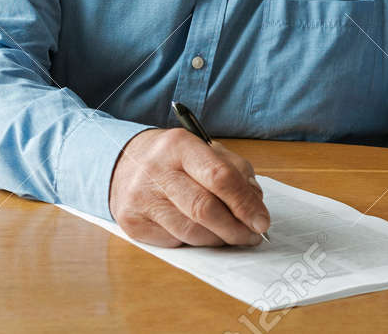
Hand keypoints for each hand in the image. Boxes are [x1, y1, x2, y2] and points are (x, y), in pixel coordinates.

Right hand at [108, 128, 269, 247]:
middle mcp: (156, 169)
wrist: (125, 163)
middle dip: (236, 228)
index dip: (245, 203)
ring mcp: (140, 197)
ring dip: (219, 239)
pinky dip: (196, 242)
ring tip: (230, 235)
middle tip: (251, 236)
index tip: (262, 221)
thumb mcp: (205, 151)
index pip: (219, 177)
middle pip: (205, 209)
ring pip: (192, 232)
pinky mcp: (133, 222)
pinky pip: (175, 242)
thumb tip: (254, 206)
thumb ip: (235, 172)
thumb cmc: (174, 159)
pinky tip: (201, 233)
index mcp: (179, 145)